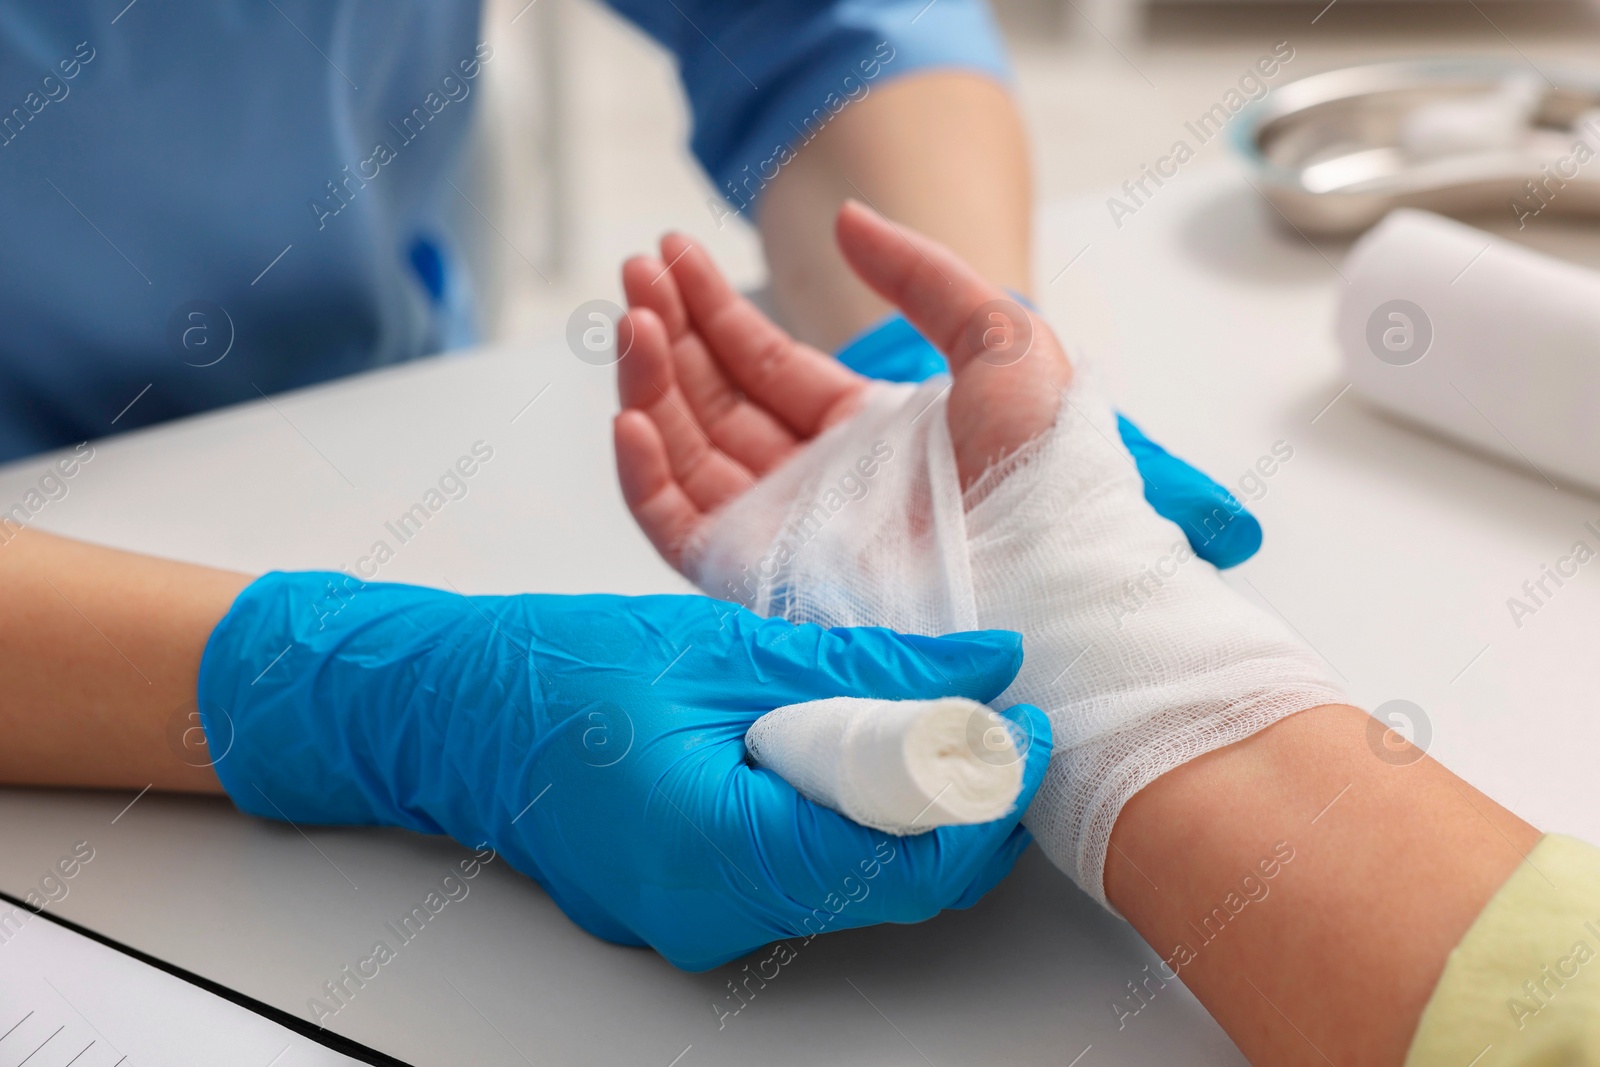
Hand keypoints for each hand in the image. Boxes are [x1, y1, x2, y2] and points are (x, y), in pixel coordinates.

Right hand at [198, 573, 1052, 970]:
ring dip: (900, 799)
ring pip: (855, 875)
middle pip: (895, 879)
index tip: (1025, 724)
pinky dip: (840, 809)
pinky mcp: (697, 901)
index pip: (913, 860)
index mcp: (722, 852)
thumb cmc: (551, 674)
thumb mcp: (726, 647)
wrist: (446, 711)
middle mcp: (717, 914)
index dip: (991, 792)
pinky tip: (837, 742)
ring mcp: (703, 921)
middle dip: (956, 795)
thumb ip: (867, 664)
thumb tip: (981, 663)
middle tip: (979, 710)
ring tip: (907, 710)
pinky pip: (803, 869)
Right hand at [614, 200, 1258, 569]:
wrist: (1047, 564)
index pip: (762, 362)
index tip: (670, 251)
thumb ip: (922, 274)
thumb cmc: (1044, 463)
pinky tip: (631, 414)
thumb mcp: (999, 338)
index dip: (713, 306)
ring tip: (631, 318)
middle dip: (669, 328)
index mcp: (861, 430)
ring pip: (686, 451)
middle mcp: (811, 478)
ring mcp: (779, 528)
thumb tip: (847, 218)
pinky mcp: (756, 576)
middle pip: (714, 396)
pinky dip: (643, 476)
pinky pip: (677, 526)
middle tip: (635, 269)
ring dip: (648, 383)